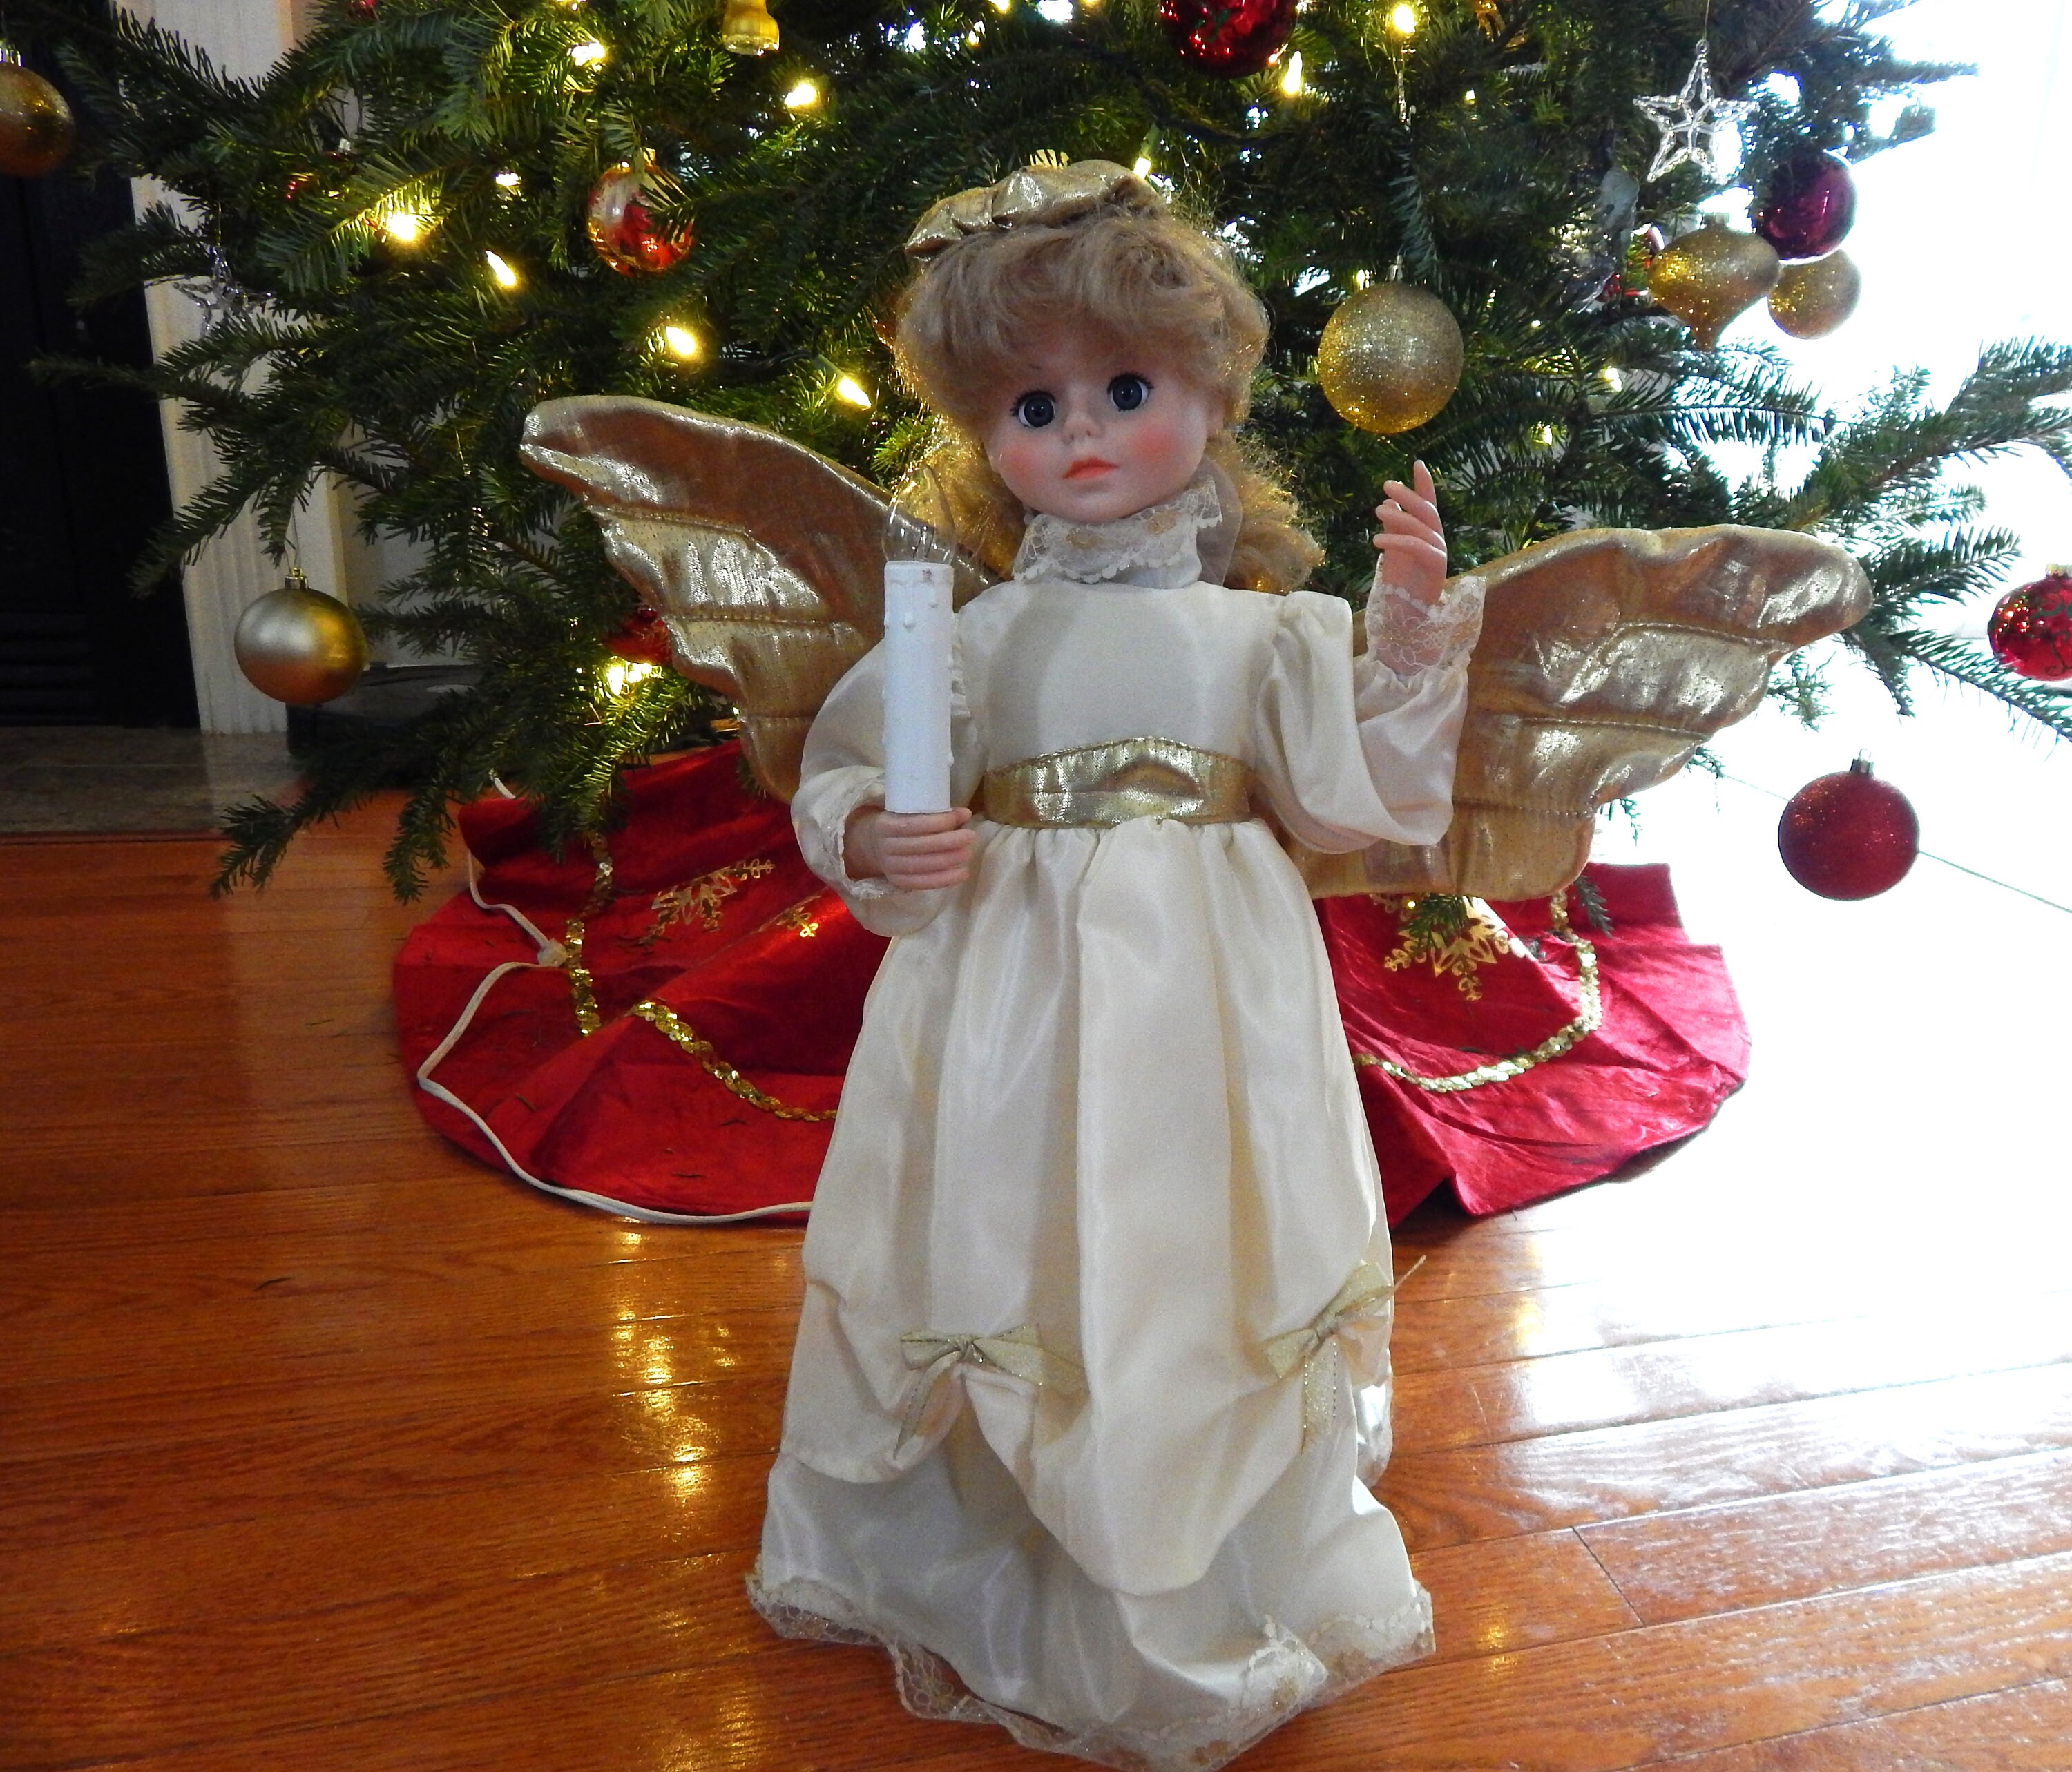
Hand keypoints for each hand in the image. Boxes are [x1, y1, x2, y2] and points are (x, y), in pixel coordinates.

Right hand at [846, 806, 976, 890]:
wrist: (870, 847)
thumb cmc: (895, 824)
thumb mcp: (900, 812)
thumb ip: (924, 812)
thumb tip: (964, 814)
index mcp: (885, 826)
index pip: (915, 824)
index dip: (941, 821)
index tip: (964, 814)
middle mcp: (886, 848)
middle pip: (922, 846)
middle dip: (951, 841)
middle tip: (971, 836)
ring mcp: (891, 868)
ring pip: (925, 865)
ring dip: (951, 859)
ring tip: (968, 852)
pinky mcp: (899, 883)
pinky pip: (925, 883)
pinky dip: (946, 879)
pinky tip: (963, 873)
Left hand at [1372, 461, 1447, 605]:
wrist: (1406, 612)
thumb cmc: (1401, 581)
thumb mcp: (1393, 548)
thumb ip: (1393, 526)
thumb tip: (1388, 503)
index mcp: (1427, 533)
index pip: (1428, 504)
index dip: (1424, 484)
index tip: (1416, 463)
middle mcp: (1436, 539)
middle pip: (1426, 511)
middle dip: (1408, 495)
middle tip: (1387, 485)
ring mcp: (1439, 552)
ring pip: (1421, 527)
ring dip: (1398, 517)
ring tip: (1377, 511)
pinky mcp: (1436, 567)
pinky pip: (1417, 547)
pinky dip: (1397, 540)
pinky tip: (1378, 538)